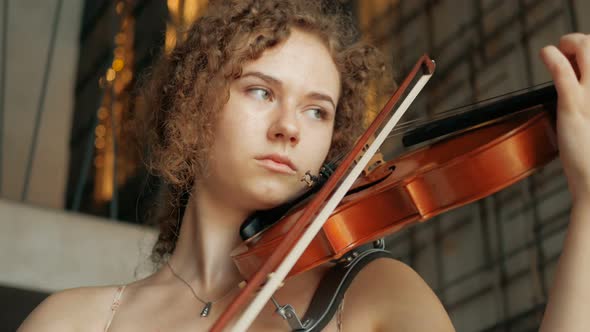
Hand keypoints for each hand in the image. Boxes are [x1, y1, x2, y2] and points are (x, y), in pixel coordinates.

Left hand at [540, 33, 589, 201]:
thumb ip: (588, 104)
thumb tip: (579, 89)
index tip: (582, 60)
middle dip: (582, 42)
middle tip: (569, 48)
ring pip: (587, 49)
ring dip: (570, 43)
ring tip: (560, 49)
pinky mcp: (573, 106)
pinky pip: (563, 73)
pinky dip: (552, 58)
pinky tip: (546, 53)